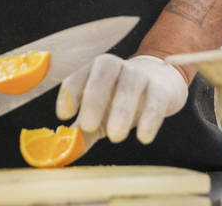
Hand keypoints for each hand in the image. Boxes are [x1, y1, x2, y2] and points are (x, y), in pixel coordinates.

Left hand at [56, 54, 188, 144]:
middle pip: (104, 69)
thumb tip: (59, 156)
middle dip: (94, 97)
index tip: (64, 116)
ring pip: (131, 84)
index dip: (69, 92)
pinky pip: (156, 98)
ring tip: (116, 137)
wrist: (160, 87)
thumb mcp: (97, 116)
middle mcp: (116, 66)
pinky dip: (149, 117)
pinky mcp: (161, 89)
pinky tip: (143, 137)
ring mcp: (140, 75)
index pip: (78, 73)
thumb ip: (80, 133)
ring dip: (121, 110)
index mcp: (94, 70)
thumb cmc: (119, 102)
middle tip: (88, 125)